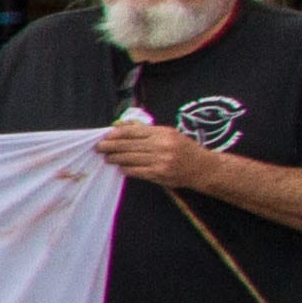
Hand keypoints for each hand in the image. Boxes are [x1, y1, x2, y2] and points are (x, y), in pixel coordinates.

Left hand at [92, 120, 219, 189]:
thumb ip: (147, 131)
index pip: (133, 132)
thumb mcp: (170, 134)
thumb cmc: (184, 149)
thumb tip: (120, 127)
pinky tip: (120, 167)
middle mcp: (161, 146)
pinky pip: (136, 171)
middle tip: (98, 147)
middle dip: (111, 146)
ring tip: (107, 157)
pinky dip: (126, 169)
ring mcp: (160, 161)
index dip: (116, 134)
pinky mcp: (159, 174)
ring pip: (130, 158)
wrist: (203, 168)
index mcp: (163, 133)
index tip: (105, 136)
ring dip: (115, 158)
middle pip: (128, 145)